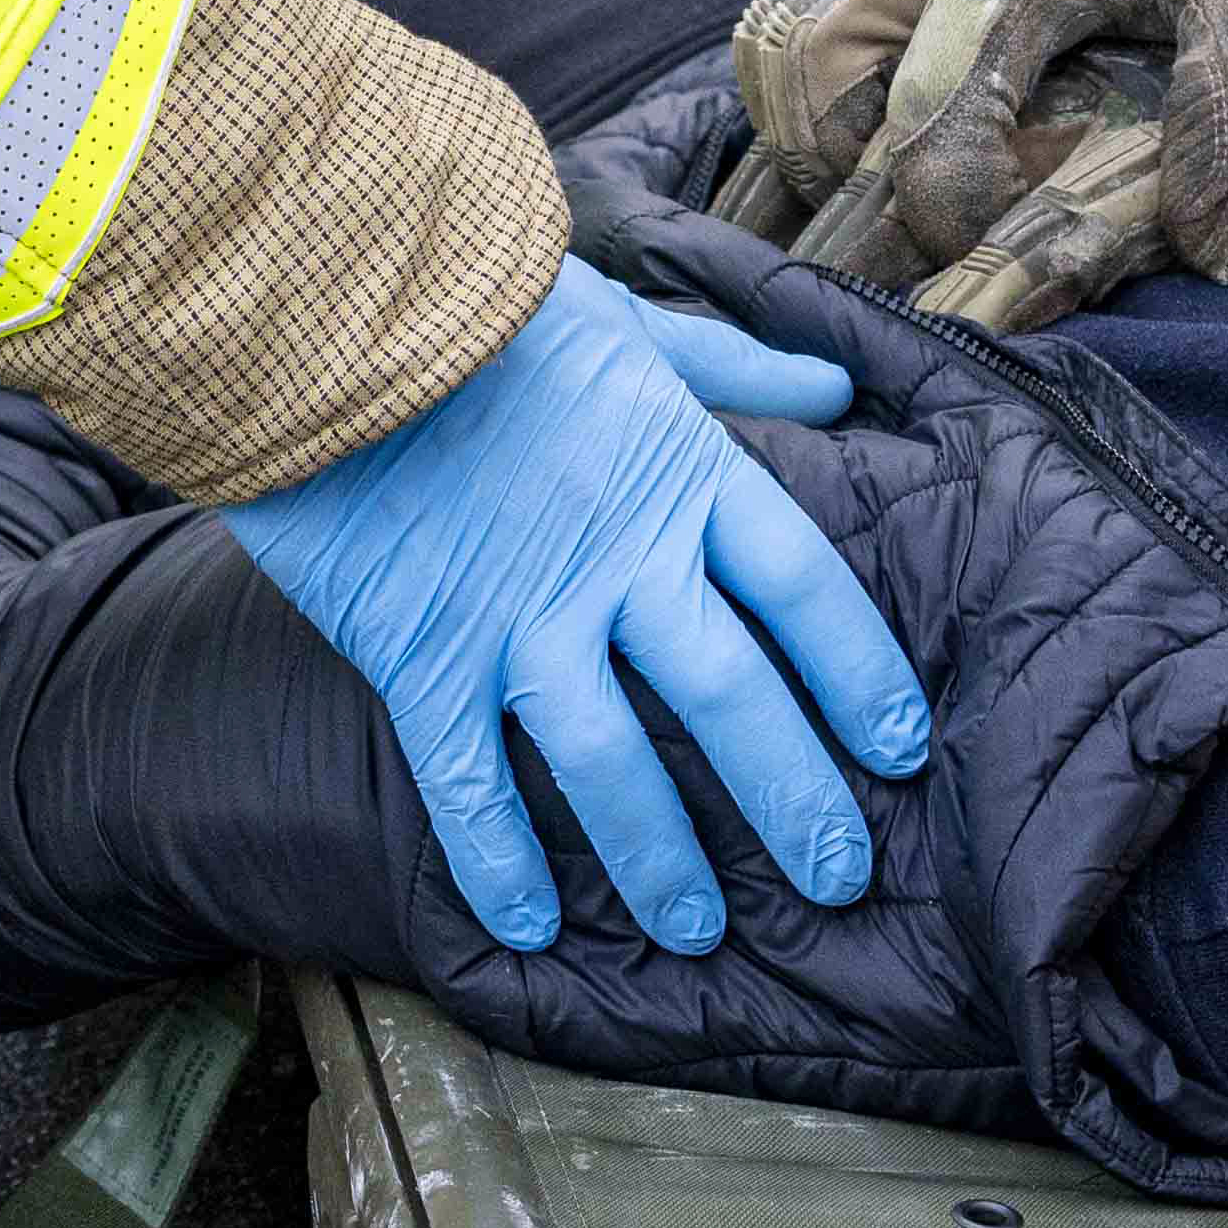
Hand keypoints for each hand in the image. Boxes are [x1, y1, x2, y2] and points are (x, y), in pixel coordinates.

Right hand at [224, 255, 934, 953]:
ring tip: (698, 930)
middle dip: (794, 800)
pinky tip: (528, 929)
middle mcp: (618, 560)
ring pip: (612, 766)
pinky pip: (468, 783)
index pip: (803, 588)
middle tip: (838, 880)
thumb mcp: (625, 317)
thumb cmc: (480, 297)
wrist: (326, 302)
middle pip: (733, 698)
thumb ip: (730, 365)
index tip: (901, 750)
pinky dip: (498, 861)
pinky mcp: (422, 652)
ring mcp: (518, 616)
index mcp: (680, 470)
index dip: (860, 676)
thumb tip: (836, 383)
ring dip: (662, 859)